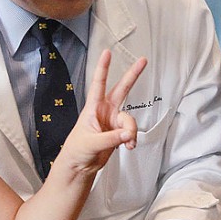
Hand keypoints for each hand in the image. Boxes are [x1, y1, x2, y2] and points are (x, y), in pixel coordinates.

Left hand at [57, 49, 146, 173]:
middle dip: (133, 75)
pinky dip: (132, 139)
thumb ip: (111, 138)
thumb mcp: (91, 143)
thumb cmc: (77, 151)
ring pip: (129, 120)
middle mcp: (105, 111)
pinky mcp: (119, 133)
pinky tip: (128, 146)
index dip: (103, 68)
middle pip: (122, 89)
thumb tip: (128, 133)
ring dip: (131, 131)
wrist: (80, 167)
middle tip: (143, 60)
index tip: (107, 53)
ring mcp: (113, 121)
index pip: (98, 83)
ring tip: (127, 143)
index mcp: (93, 108)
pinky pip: (131, 132)